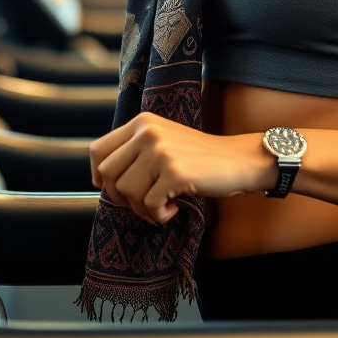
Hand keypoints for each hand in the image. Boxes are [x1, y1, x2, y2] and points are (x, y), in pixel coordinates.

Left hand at [89, 112, 275, 224]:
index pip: (99, 150)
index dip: (99, 175)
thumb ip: (135, 151)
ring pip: (127, 193)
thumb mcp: (163, 141)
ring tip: (162, 206)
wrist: (239, 160)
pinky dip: (159, 216)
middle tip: (143, 203)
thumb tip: (103, 178)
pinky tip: (173, 208)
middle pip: (109, 175)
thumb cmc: (200, 158)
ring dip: (142, 209)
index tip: (112, 189)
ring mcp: (160, 151)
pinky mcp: (174, 172)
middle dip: (121, 198)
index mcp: (142, 122)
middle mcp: (147, 132)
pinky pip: (149, 205)